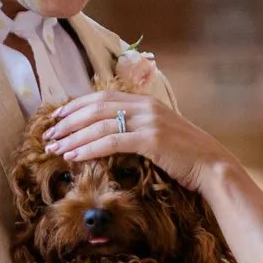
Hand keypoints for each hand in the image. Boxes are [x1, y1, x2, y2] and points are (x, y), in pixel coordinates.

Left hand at [44, 91, 229, 191]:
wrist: (212, 166)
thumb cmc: (185, 155)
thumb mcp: (161, 133)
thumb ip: (139, 126)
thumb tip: (112, 132)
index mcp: (146, 101)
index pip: (103, 96)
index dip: (77, 105)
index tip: (58, 117)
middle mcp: (145, 106)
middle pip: (96, 107)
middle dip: (69, 121)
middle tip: (49, 135)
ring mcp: (148, 121)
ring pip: (100, 124)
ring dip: (73, 137)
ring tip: (55, 149)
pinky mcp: (151, 140)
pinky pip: (111, 141)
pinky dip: (89, 148)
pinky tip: (74, 156)